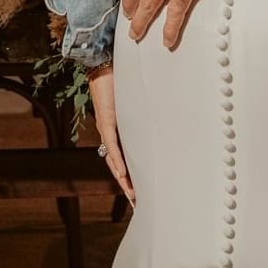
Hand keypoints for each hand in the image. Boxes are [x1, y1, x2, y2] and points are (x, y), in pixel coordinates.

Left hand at [87, 64, 134, 201]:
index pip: (125, 158)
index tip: (142, 192)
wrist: (103, 64)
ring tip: (132, 196)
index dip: (132, 176)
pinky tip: (123, 175)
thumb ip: (145, 108)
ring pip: (114, 162)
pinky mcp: (106, 122)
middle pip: (118, 166)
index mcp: (119, 131)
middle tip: (138, 203)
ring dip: (123, 180)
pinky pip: (112, 147)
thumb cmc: (119, 79)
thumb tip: (164, 114)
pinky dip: (118, 162)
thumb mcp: (136, 99)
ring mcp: (107, 130)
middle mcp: (110, 134)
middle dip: (128, 186)